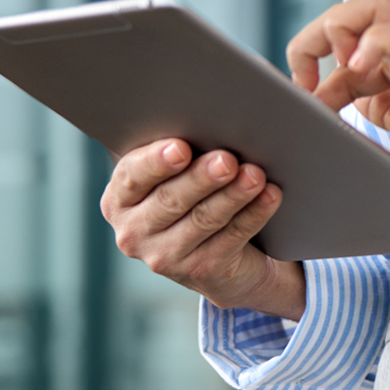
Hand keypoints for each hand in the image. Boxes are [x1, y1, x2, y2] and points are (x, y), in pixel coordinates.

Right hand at [100, 139, 305, 318]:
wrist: (213, 253)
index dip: (156, 162)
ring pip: (204, 220)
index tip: (181, 147)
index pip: (132, 177)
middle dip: (202, 178)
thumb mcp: (174, 173)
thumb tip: (212, 118)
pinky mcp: (201, 271)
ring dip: (233, 195)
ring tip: (255, 174)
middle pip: (170, 200)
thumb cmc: (191, 191)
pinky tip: (269, 196)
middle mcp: (134, 232)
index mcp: (120, 199)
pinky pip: (231, 238)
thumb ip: (179, 148)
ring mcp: (165, 257)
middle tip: (227, 159)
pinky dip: (253, 214)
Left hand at [287, 0, 389, 199]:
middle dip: (315, 37)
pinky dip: (368, 45)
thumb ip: (378, 105)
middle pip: (355, 6)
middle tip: (304, 85)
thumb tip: (336, 98)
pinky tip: (357, 72)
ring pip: (371, 4)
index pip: (347, 39)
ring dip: (335, 33)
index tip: (304, 103)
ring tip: (331, 78)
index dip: (314, 65)